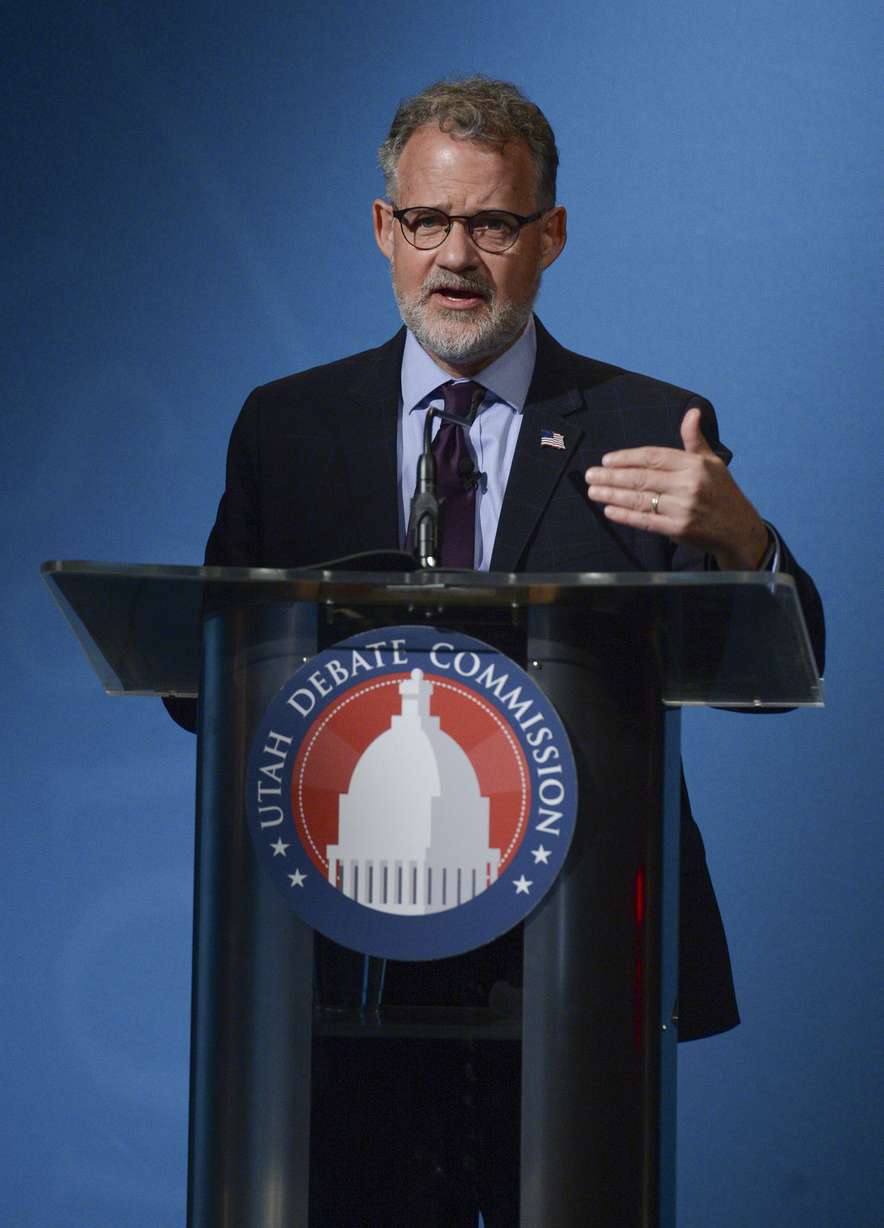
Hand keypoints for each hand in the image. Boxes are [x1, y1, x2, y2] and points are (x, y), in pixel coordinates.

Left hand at [585, 407, 769, 568]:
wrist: (738, 529)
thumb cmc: (722, 492)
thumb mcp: (712, 462)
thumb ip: (694, 439)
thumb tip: (692, 412)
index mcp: (694, 465)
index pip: (653, 457)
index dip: (627, 458)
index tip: (607, 460)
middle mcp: (688, 484)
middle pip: (642, 478)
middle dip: (612, 477)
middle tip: (590, 476)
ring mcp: (683, 508)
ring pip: (640, 499)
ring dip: (613, 495)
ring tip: (593, 492)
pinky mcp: (679, 529)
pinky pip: (646, 521)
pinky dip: (626, 516)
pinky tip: (610, 510)